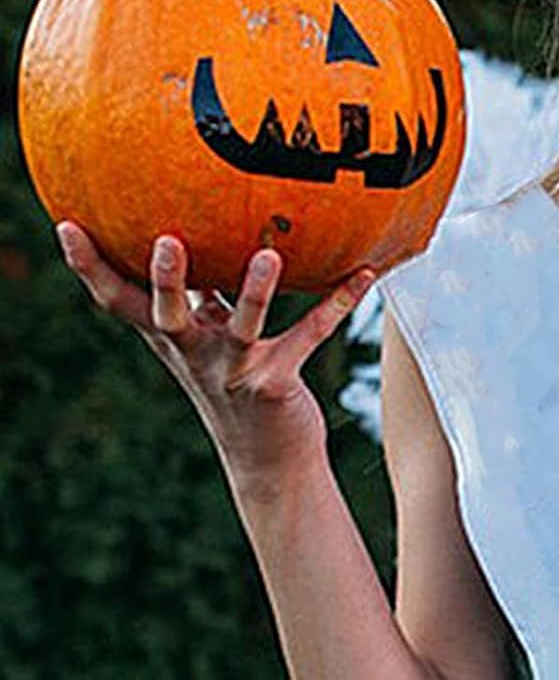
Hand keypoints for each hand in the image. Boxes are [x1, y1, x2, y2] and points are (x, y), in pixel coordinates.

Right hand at [55, 221, 374, 490]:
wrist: (268, 460)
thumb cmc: (235, 381)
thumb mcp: (207, 339)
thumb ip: (200, 294)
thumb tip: (194, 235)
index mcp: (173, 339)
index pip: (118, 300)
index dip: (90, 267)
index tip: (67, 226)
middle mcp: (195, 355)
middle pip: (168, 314)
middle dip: (166, 279)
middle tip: (166, 240)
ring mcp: (233, 371)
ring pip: (242, 328)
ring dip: (256, 292)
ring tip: (269, 256)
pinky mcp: (275, 383)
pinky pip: (309, 336)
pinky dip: (337, 303)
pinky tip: (364, 274)